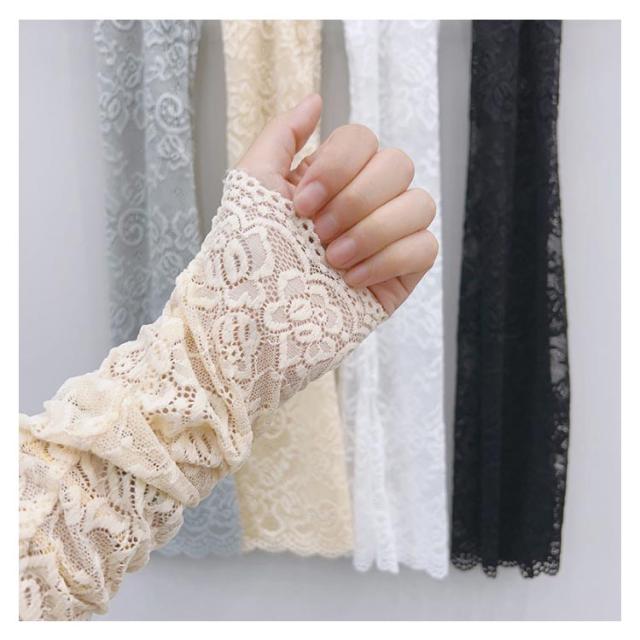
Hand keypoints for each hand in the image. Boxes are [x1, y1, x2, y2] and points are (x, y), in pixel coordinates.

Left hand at [236, 93, 437, 314]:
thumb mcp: (252, 186)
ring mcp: (386, 239)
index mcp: (330, 178)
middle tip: (317, 235)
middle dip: (355, 200)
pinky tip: (352, 280)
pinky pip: (425, 247)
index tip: (300, 205)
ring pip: (421, 203)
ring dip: (373, 230)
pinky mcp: (401, 275)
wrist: (253, 324)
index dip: (337, 166)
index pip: (363, 140)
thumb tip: (315, 100)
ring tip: (333, 260)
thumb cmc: (247, 258)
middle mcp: (363, 202)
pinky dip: (389, 260)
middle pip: (398, 165)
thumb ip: (282, 136)